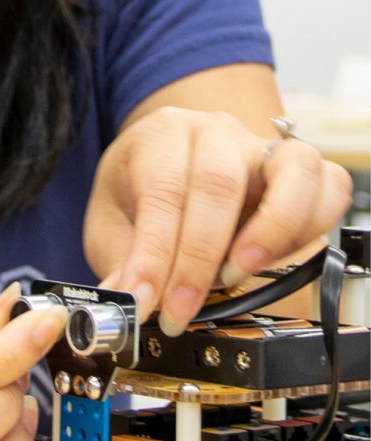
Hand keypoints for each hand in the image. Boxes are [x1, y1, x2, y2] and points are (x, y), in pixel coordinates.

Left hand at [86, 107, 351, 334]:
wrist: (168, 158)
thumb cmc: (139, 187)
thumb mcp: (111, 221)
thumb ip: (121, 259)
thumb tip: (123, 299)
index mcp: (160, 136)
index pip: (161, 192)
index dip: (154, 255)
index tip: (144, 301)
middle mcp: (215, 132)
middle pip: (220, 185)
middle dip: (200, 259)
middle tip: (182, 308)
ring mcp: (263, 147)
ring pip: (293, 171)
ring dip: (270, 233)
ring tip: (236, 275)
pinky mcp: (299, 169)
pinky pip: (329, 187)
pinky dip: (309, 227)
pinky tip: (272, 259)